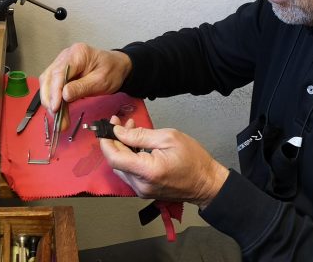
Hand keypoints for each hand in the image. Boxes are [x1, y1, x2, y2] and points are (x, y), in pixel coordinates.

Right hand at [39, 42, 131, 120]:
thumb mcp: (101, 82)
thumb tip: (64, 96)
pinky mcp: (61, 72)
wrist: (117, 66)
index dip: (55, 91)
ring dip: (50, 101)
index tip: (55, 108)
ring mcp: (62, 63)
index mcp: (77, 54)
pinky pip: (52, 85)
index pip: (59, 73)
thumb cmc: (112, 71)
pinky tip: (59, 111)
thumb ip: (82, 88)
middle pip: (49, 77)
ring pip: (47, 82)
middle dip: (50, 99)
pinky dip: (54, 99)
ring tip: (58, 118)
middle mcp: (65, 56)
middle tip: (57, 118)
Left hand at [100, 116, 228, 209]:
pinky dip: (129, 157)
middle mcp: (141, 184)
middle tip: (119, 122)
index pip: (114, 158)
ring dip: (121, 147)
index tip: (106, 127)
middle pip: (116, 162)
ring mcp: (141, 190)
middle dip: (114, 140)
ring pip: (121, 167)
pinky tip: (135, 144)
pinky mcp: (144, 190)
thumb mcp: (168, 138)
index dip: (106, 141)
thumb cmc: (193, 160)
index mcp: (147, 171)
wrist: (206, 183)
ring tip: (129, 130)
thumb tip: (118, 132)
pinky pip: (130, 172)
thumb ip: (140, 136)